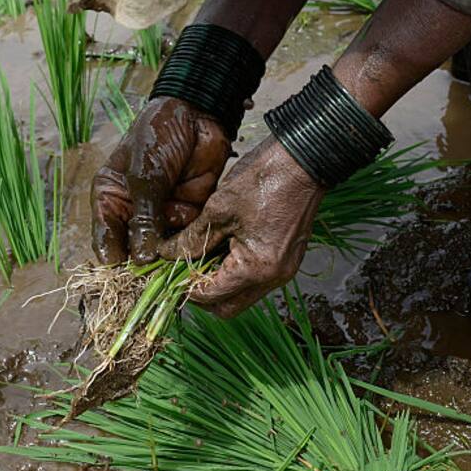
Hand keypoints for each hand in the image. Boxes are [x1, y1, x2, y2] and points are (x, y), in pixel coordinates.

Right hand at [91, 96, 231, 263]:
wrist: (198, 115)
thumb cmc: (159, 136)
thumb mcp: (146, 174)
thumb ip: (144, 216)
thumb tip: (140, 258)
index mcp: (112, 199)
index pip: (106, 238)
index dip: (113, 257)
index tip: (122, 270)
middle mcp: (134, 212)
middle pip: (135, 249)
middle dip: (144, 263)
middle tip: (152, 273)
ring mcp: (162, 214)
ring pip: (163, 248)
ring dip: (170, 254)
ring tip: (175, 258)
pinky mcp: (189, 213)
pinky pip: (188, 237)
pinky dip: (192, 240)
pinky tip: (195, 240)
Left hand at [158, 135, 323, 317]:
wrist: (303, 162)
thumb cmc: (263, 181)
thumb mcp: (219, 209)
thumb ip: (192, 239)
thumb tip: (167, 255)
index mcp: (255, 269)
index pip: (210, 296)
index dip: (184, 288)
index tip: (167, 272)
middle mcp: (273, 278)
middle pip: (228, 307)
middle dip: (202, 294)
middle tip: (183, 271)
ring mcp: (284, 271)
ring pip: (243, 295)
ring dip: (220, 283)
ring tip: (202, 257)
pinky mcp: (288, 261)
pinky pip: (256, 280)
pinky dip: (236, 272)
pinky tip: (224, 249)